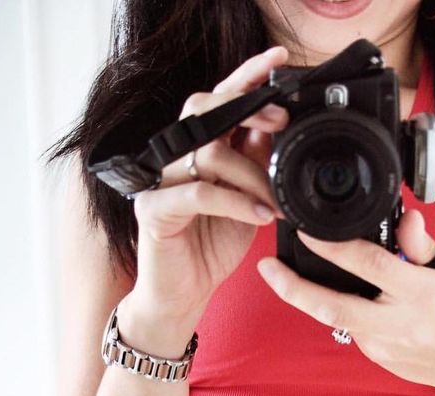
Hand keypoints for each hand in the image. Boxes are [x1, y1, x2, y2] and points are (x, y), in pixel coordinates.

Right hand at [130, 45, 289, 322]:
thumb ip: (255, 165)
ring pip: (208, 152)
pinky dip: (235, 202)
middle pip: (204, 109)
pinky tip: (261, 216)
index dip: (246, 77)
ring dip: (251, 175)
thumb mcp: (248, 202)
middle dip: (247, 109)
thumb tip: (277, 128)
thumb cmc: (211, 248)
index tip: (279, 62)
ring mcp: (161, 181)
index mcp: (198, 150)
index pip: (219, 101)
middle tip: (281, 122)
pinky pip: (198, 193)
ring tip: (275, 202)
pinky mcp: (154, 210)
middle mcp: (176, 158)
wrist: (184, 295)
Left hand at [256, 208, 434, 391]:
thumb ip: (422, 245)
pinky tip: (352, 298)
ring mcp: (385, 346)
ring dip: (316, 296)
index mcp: (422, 292)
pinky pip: (352, 328)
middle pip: (333, 306)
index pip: (368, 265)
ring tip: (294, 274)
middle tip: (266, 268)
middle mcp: (399, 322)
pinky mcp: (377, 358)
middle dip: (293, 288)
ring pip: (338, 317)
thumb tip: (404, 219)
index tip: (305, 232)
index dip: (332, 247)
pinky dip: (345, 310)